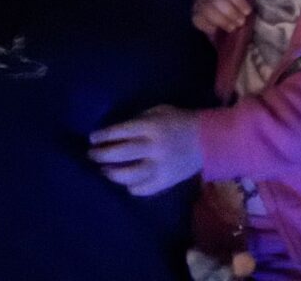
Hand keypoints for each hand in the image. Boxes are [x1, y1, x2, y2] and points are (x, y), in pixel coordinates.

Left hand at [88, 105, 202, 195]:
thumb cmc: (180, 121)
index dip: (103, 136)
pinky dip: (130, 186)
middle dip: (100, 155)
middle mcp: (153, 148)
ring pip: (126, 175)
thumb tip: (115, 132)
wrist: (208, 140)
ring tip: (104, 170)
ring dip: (111, 173)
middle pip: (119, 154)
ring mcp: (158, 168)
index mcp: (152, 127)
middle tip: (91, 155)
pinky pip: (140, 189)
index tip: (92, 139)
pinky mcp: (164, 182)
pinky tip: (126, 181)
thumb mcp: (160, 111)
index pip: (120, 132)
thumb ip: (139, 120)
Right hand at [192, 0, 250, 36]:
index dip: (239, 1)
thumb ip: (243, 3)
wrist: (217, 12)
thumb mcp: (239, 1)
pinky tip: (217, 29)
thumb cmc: (233, 6)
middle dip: (231, 12)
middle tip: (241, 22)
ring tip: (232, 28)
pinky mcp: (195, 16)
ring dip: (222, 20)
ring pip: (208, 10)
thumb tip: (249, 11)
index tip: (248, 12)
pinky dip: (209, 26)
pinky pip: (200, 21)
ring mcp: (199, 3)